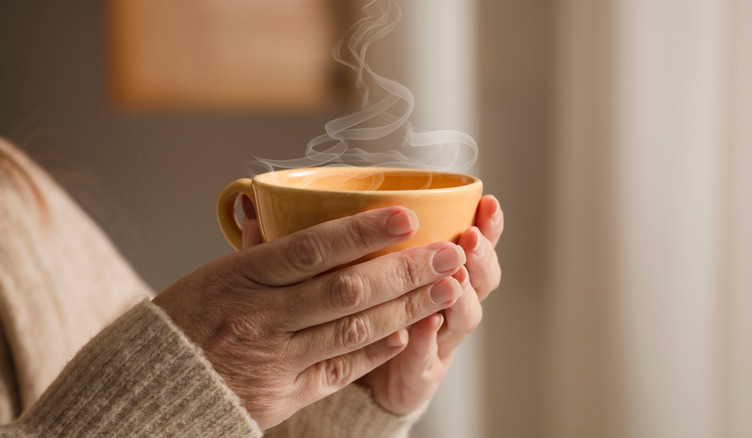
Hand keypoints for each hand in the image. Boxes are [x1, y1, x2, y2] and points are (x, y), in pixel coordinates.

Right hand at [152, 206, 465, 428]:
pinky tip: (407, 330)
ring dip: (406, 308)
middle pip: (347, 290)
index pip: (312, 248)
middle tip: (450, 252)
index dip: (363, 231)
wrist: (153, 387)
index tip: (407, 216)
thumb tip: (270, 203)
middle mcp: (262, 318)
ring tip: (446, 288)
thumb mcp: (213, 274)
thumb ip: (257, 246)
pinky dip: (375, 350)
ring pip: (353, 329)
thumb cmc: (187, 321)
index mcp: (242, 278)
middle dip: (406, 270)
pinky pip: (339, 369)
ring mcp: (276, 359)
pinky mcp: (285, 394)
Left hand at [358, 195, 503, 414]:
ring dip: (460, 296)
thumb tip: (371, 190)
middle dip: (479, 258)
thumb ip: (388, 237)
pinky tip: (423, 323)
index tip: (487, 202)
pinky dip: (425, 340)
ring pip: (463, 319)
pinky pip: (426, 359)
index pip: (478, 248)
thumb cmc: (375, 314)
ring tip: (454, 278)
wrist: (369, 382)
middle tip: (471, 238)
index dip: (489, 227)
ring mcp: (441, 344)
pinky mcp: (420, 377)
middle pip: (481, 282)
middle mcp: (452, 309)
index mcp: (447, 278)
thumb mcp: (383, 268)